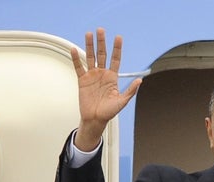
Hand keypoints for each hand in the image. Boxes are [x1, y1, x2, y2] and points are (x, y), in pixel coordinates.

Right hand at [71, 28, 141, 150]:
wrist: (95, 119)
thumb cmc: (109, 112)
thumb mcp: (122, 101)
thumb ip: (130, 91)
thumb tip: (140, 81)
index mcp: (112, 77)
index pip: (115, 59)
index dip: (116, 48)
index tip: (118, 37)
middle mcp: (102, 74)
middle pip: (102, 54)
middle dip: (101, 42)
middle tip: (100, 30)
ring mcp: (92, 76)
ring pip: (90, 57)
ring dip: (89, 46)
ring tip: (88, 34)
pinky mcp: (82, 80)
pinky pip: (79, 67)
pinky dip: (76, 59)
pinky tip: (74, 49)